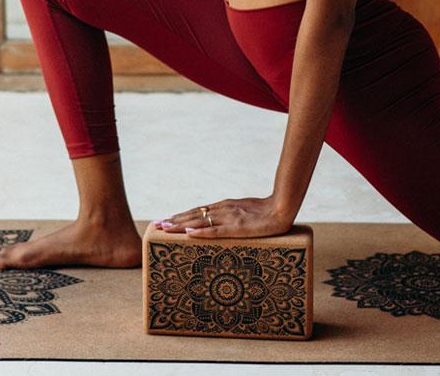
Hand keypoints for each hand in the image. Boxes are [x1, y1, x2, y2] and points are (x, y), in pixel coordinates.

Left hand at [153, 196, 292, 239]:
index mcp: (225, 206)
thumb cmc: (266, 211)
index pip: (197, 211)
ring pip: (200, 221)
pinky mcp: (238, 228)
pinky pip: (216, 231)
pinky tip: (189, 233)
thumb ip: (231, 214)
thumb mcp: (245, 210)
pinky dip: (201, 232)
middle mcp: (223, 209)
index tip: (165, 219)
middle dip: (174, 220)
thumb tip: (219, 221)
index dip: (180, 215)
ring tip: (165, 228)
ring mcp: (229, 218)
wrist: (283, 208)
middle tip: (156, 224)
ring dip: (180, 224)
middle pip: (193, 214)